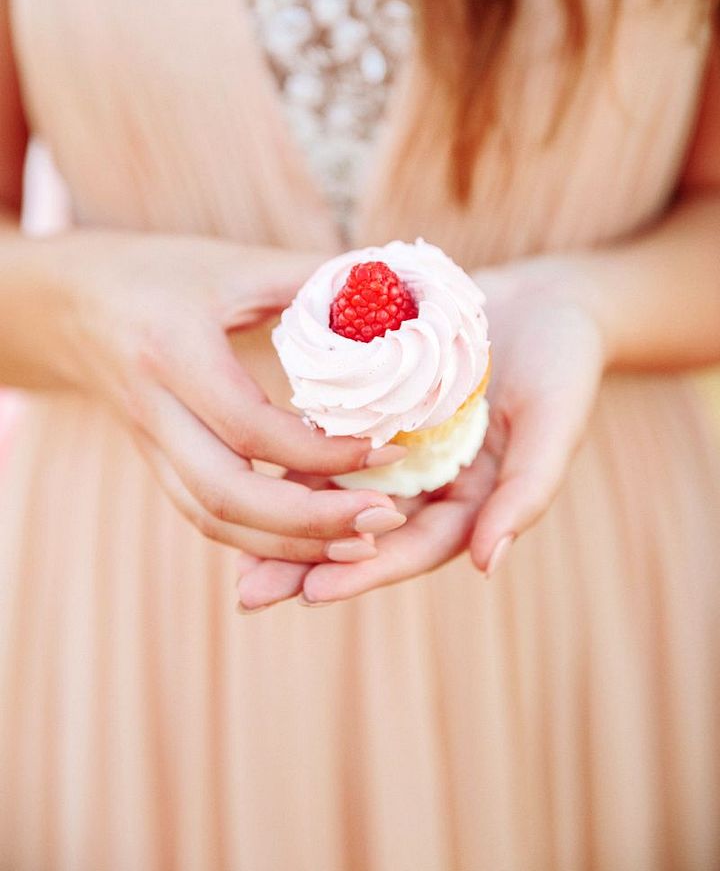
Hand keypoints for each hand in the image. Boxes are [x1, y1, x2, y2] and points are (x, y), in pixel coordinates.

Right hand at [53, 231, 406, 558]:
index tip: (386, 447)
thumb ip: (314, 278)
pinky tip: (314, 537)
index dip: (320, 449)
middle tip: (383, 516)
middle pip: (224, 494)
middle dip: (309, 521)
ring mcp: (149, 444)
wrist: (70, 302)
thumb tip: (401, 288)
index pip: (248, 423)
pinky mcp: (156, 464)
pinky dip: (260, 538)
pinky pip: (204, 516)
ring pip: (212, 519)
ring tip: (361, 541)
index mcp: (172, 348)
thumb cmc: (159, 272)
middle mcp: (153, 407)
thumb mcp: (235, 262)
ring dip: (289, 544)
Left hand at [234, 257, 607, 608]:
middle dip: (311, 563)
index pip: (417, 545)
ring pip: (338, 493)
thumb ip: (527, 491)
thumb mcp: (555, 421)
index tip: (314, 593)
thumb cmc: (562, 360)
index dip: (368, 570)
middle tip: (253, 592)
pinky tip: (247, 473)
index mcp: (474, 501)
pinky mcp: (375, 409)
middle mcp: (431, 484)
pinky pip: (330, 439)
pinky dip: (294, 460)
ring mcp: (401, 449)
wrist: (546, 298)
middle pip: (366, 532)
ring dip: (288, 520)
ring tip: (235, 557)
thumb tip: (489, 564)